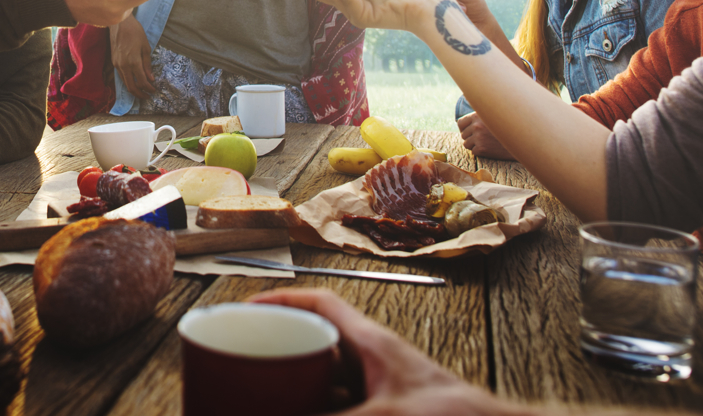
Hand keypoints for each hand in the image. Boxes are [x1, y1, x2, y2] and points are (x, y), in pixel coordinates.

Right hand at [110, 13, 156, 98]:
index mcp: (133, 62)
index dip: (149, 88)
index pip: (142, 81)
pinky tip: (134, 80)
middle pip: (131, 87)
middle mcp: (123, 66)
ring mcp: (117, 64)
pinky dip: (128, 81)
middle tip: (148, 96)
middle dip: (140, 94)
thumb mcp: (145, 47)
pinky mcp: (113, 62)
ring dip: (133, 89)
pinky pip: (121, 76)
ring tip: (142, 90)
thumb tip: (150, 78)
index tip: (154, 90)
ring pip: (124, 83)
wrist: (119, 23)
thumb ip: (147, 64)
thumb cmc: (135, 32)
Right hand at [248, 289, 503, 413]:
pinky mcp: (387, 409)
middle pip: (318, 340)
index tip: (248, 308)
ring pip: (329, 376)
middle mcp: (374, 361)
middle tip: (249, 358)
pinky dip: (320, 404)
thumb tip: (286, 410)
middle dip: (283, 345)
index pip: (321, 303)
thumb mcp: (382, 415)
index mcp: (372, 344)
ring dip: (300, 382)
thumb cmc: (454, 414)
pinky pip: (343, 400)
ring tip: (266, 392)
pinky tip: (303, 410)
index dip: (282, 299)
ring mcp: (380, 387)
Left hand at [457, 111, 515, 159]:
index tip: (471, 131)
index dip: (465, 128)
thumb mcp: (492, 115)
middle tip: (483, 138)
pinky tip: (490, 148)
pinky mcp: (482, 149)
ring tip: (486, 142)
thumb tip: (465, 101)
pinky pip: (473, 151)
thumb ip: (480, 112)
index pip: (460, 123)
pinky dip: (480, 152)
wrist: (520, 141)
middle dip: (471, 137)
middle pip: (463, 134)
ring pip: (466, 144)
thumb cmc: (506, 127)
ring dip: (474, 145)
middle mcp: (476, 126)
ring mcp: (479, 138)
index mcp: (477, 115)